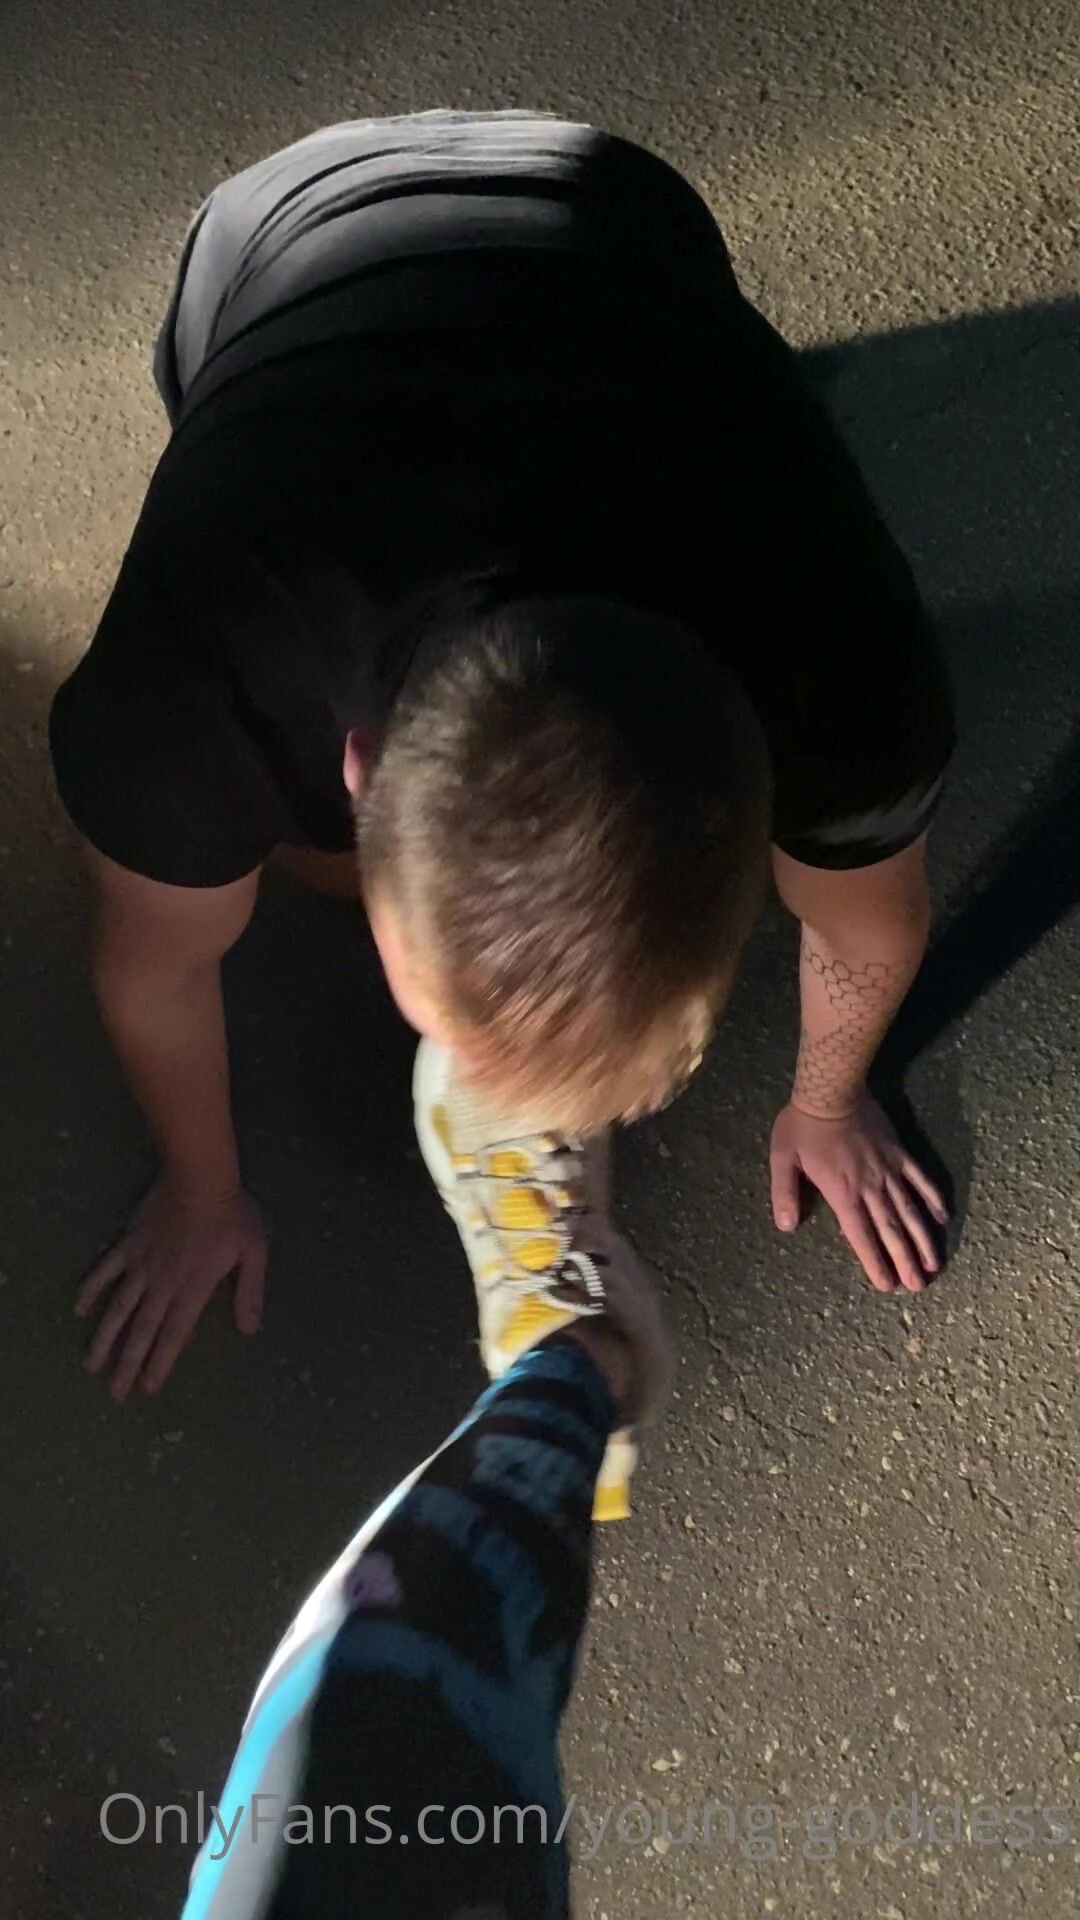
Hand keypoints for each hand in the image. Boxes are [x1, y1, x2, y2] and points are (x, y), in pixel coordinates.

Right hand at [76, 1179, 267, 1398]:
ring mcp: (141, 1265)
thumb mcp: (254, 1253)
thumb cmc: (231, 1215)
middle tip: (114, 1394)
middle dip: (128, 1365)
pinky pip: (105, 1271)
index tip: (147, 1388)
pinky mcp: (128, 1244)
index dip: (160, 1364)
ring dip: (104, 1339)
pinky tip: (78, 1309)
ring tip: (90, 1365)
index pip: (174, 1336)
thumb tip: (249, 1329)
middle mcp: (162, 1285)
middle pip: (141, 1332)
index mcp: (192, 1290)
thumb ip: (250, 1292)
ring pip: (117, 1309)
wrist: (199, 1177)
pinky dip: (90, 1290)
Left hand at [769, 1094, 947, 1292]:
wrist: (833, 1089)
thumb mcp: (782, 1160)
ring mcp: (889, 1170)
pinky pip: (920, 1178)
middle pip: (891, 1230)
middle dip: (905, 1260)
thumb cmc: (802, 1126)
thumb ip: (784, 1194)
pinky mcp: (899, 1153)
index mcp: (842, 1192)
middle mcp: (870, 1187)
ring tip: (934, 1264)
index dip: (874, 1261)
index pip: (860, 1235)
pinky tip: (942, 1216)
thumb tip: (786, 1226)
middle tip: (919, 1286)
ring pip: (910, 1210)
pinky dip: (933, 1198)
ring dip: (922, 1239)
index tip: (888, 1284)